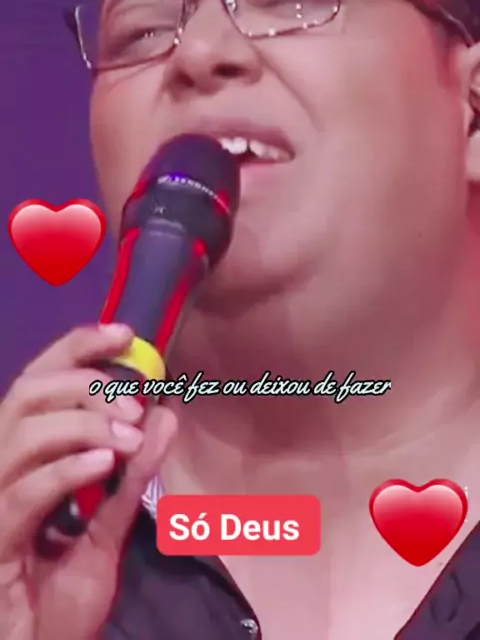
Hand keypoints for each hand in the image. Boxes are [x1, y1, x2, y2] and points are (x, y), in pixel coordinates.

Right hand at [0, 324, 176, 639]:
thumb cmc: (60, 598)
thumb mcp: (108, 529)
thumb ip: (133, 475)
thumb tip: (166, 416)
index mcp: (22, 459)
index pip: (38, 382)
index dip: (75, 349)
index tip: (122, 334)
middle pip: (27, 394)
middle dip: (84, 385)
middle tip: (135, 401)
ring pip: (23, 433)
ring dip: (84, 424)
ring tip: (128, 436)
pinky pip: (24, 491)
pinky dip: (67, 468)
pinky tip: (106, 462)